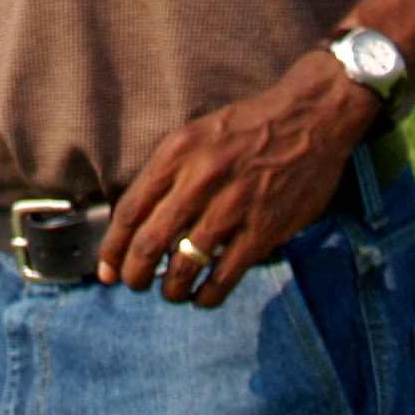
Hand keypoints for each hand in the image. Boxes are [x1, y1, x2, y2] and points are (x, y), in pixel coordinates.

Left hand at [98, 52, 379, 307]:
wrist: (309, 117)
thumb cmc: (248, 126)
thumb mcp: (196, 133)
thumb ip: (169, 173)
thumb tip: (141, 220)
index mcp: (177, 152)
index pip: (130, 210)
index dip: (112, 248)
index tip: (105, 268)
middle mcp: (199, 179)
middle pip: (149, 243)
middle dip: (134, 275)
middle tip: (134, 285)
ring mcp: (232, 207)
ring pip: (183, 265)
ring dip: (170, 289)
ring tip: (169, 292)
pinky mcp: (263, 230)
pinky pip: (224, 276)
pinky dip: (207, 295)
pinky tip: (202, 297)